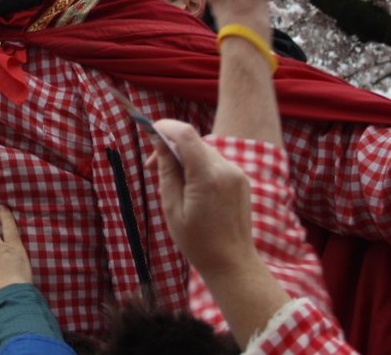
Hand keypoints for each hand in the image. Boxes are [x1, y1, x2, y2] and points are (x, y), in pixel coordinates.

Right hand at [151, 120, 257, 277]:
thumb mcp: (172, 208)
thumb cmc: (198, 242)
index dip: (165, 127)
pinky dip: (198, 166)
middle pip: (193, 142)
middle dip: (170, 147)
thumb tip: (159, 142)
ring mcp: (236, 174)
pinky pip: (214, 162)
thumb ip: (166, 171)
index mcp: (207, 178)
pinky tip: (190, 188)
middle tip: (151, 168)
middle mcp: (226, 170)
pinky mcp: (241, 179)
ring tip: (170, 183)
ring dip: (184, 157)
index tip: (149, 131)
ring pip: (203, 151)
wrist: (233, 264)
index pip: (185, 134)